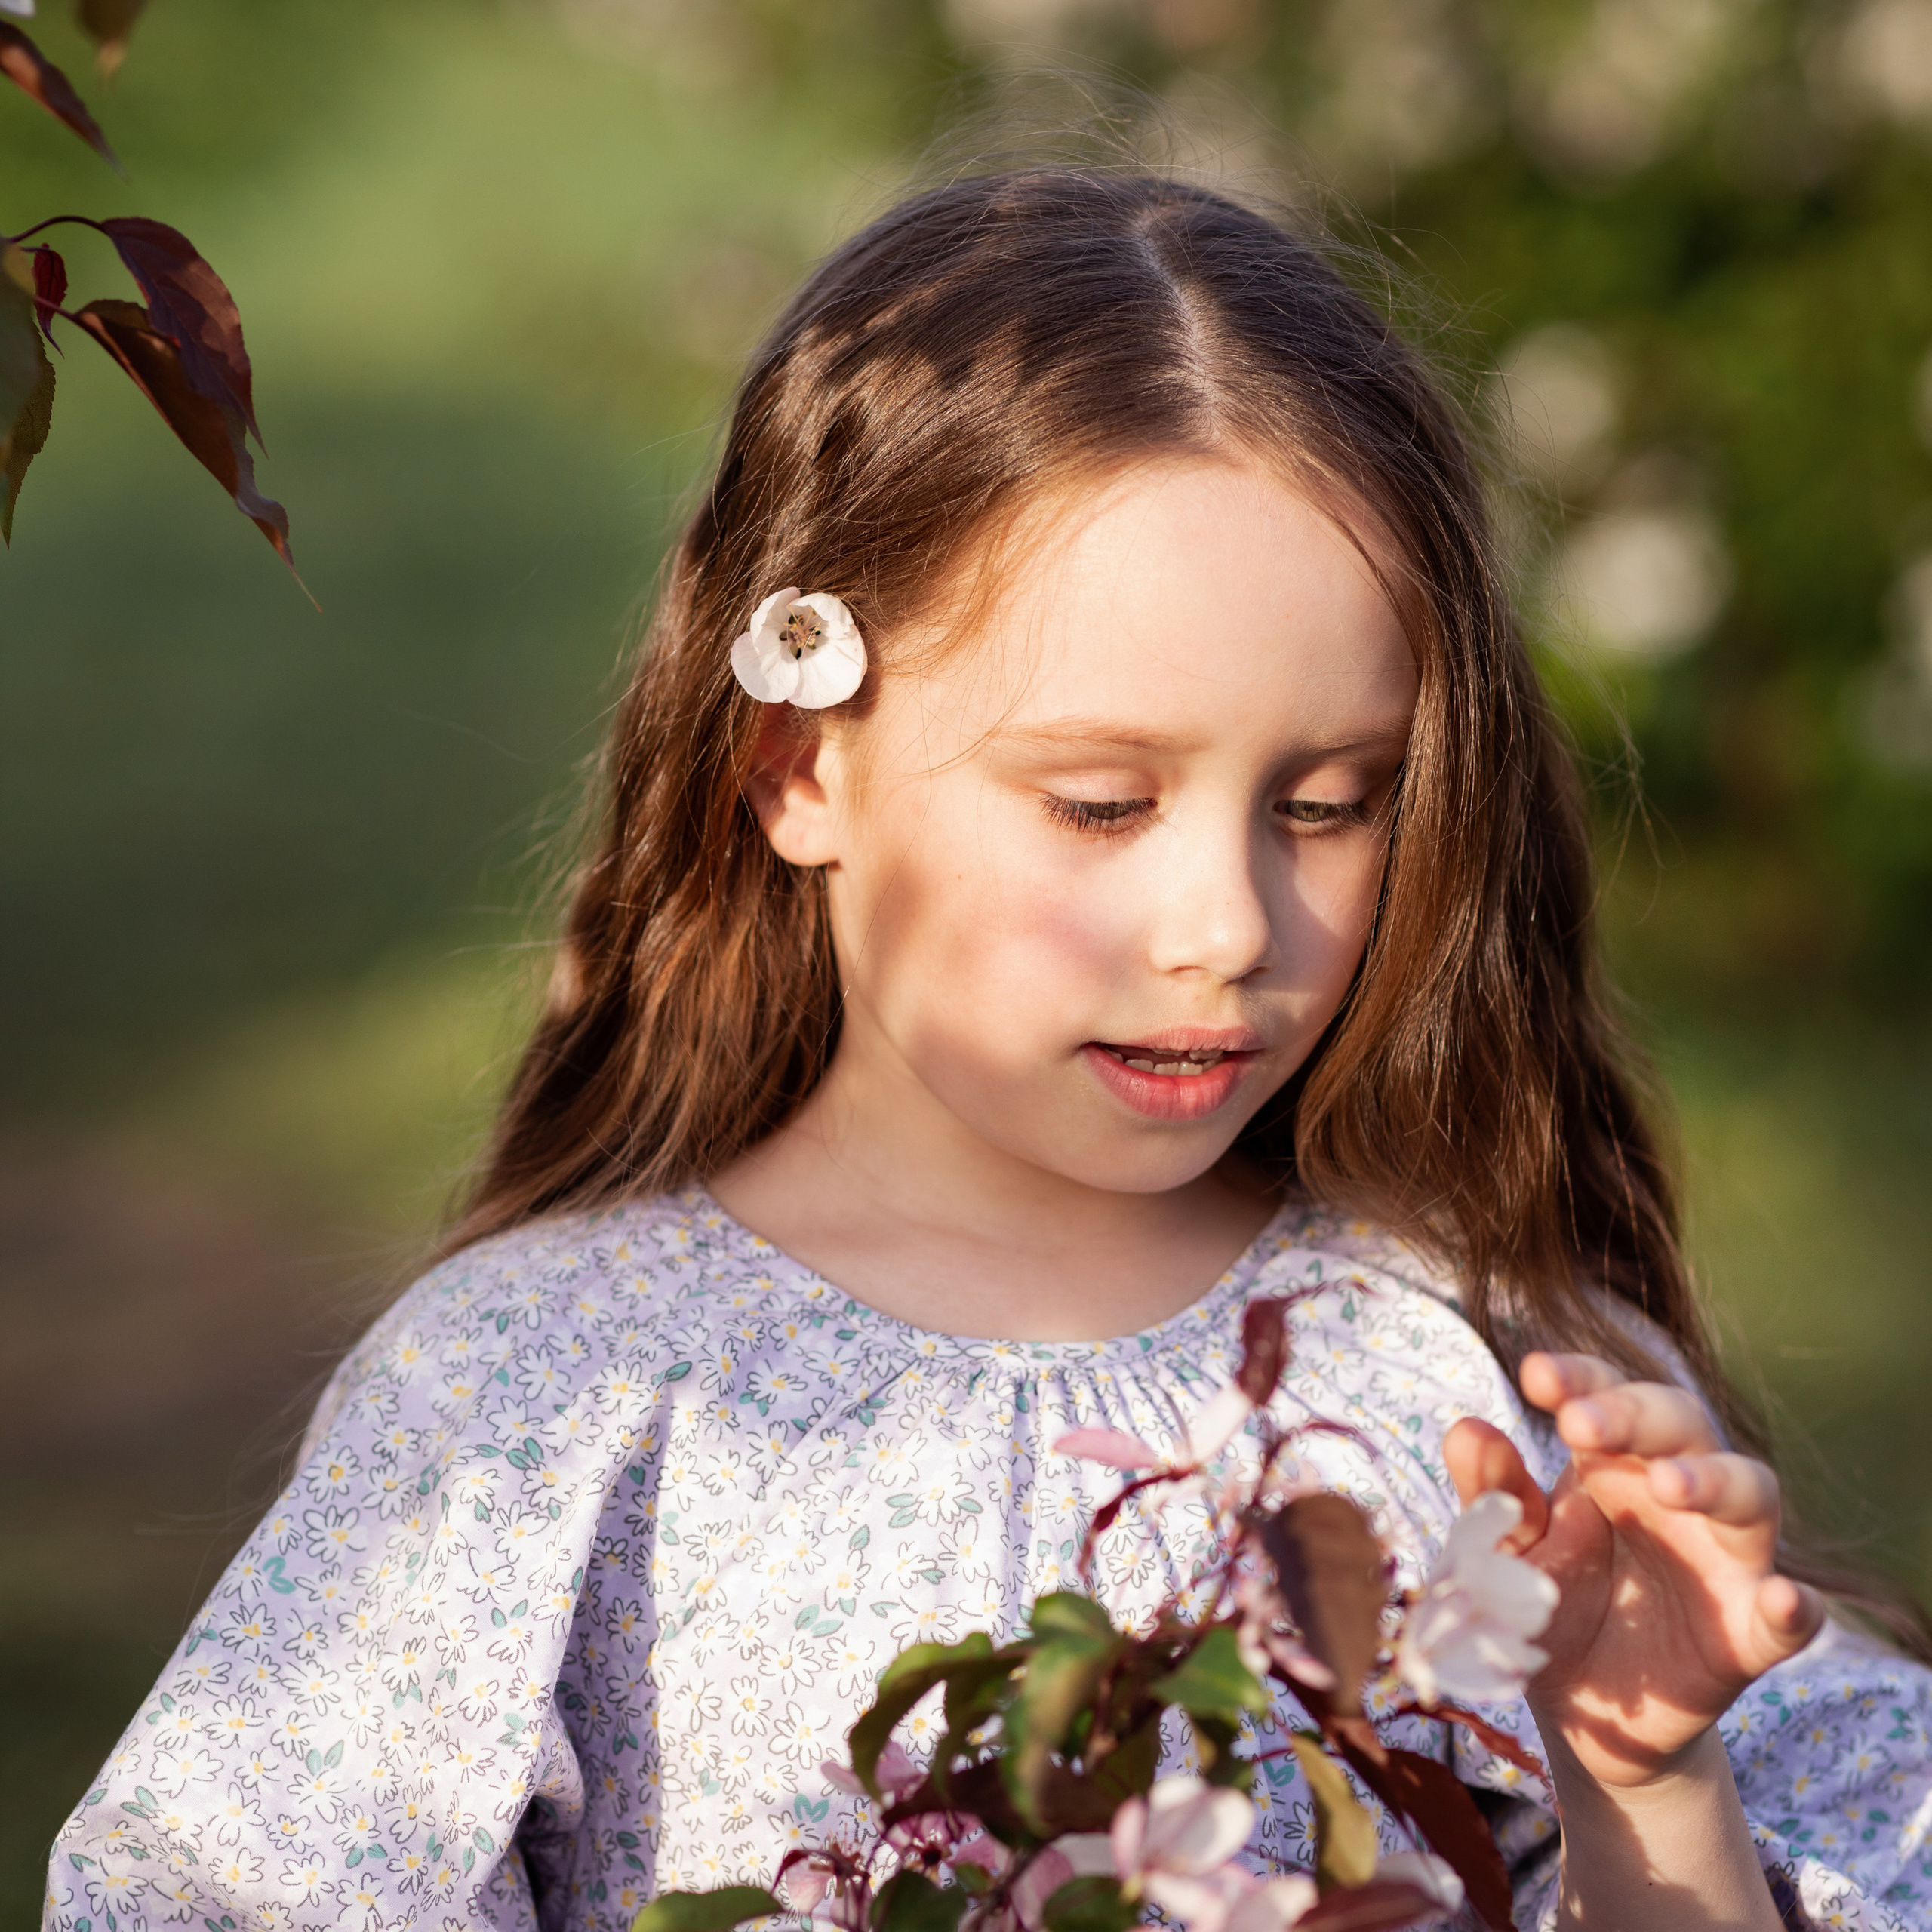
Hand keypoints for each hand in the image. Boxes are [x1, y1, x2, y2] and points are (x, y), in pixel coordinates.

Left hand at [1445, 1351, 1823, 1789]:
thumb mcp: (1510, 1550)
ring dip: (1714, 1481)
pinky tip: (1781, 1600)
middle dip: (1634, 1414)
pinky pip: (1789, 1615)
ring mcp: (1723, 1558)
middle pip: (1681, 1424)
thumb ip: (1493, 1495)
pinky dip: (1794, 1606)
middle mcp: (1677, 1494)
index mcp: (1611, 1461)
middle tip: (1578, 1424)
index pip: (1606, 1394)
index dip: (1580, 1378)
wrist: (1582, 1708)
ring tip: (1670, 1485)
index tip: (1536, 1376)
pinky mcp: (1749, 1634)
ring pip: (1750, 1493)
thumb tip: (1467, 1429)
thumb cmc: (1549, 1602)